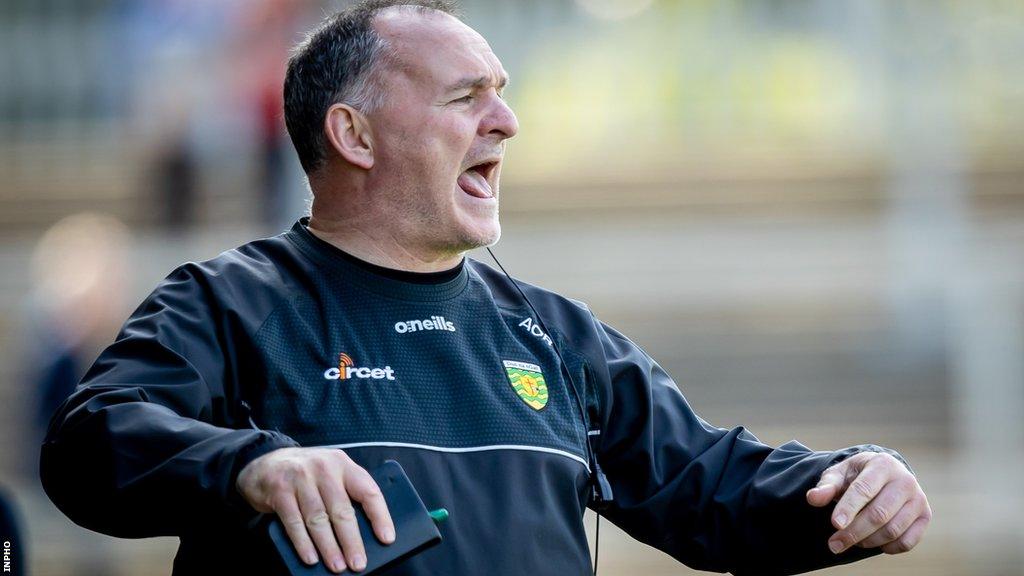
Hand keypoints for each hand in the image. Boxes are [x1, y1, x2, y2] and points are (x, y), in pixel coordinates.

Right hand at [237, 447, 394, 572]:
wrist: (265, 463)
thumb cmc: (306, 475)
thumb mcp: (330, 474)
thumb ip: (345, 493)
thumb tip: (363, 533)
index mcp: (343, 464)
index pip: (368, 490)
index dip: (380, 516)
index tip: (387, 538)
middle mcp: (324, 468)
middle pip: (342, 510)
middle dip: (352, 541)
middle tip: (358, 563)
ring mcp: (300, 478)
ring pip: (319, 519)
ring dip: (329, 547)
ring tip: (337, 566)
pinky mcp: (280, 491)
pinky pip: (294, 522)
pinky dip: (303, 543)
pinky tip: (311, 557)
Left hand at [806, 451, 930, 555]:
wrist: (884, 474)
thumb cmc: (856, 475)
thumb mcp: (839, 475)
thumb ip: (826, 486)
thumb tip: (812, 498)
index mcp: (882, 464)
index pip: (864, 490)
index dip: (848, 508)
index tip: (835, 524)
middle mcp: (905, 480)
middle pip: (879, 514)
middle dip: (853, 532)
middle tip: (834, 544)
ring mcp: (919, 499)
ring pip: (892, 530)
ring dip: (867, 541)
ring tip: (850, 540)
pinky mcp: (925, 516)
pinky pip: (906, 542)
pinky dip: (887, 548)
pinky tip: (871, 542)